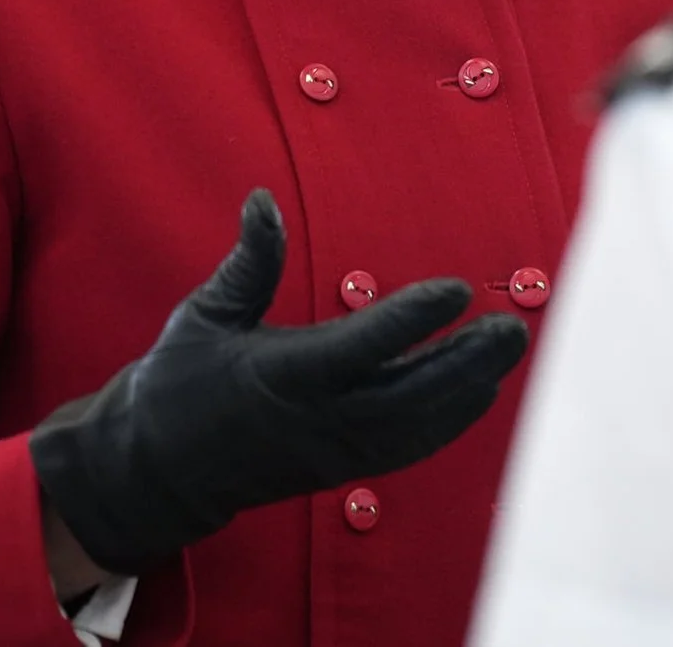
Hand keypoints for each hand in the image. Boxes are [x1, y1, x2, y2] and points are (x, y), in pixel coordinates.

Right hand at [29, 189, 530, 574]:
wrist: (159, 472)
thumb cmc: (180, 383)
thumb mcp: (206, 315)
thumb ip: (249, 263)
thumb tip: (263, 200)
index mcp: (283, 376)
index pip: (361, 346)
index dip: (413, 319)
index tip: (457, 289)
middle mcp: (319, 419)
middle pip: (410, 395)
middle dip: (466, 362)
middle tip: (513, 327)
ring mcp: (335, 449)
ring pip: (418, 425)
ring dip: (468, 389)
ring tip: (508, 350)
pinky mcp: (343, 467)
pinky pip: (408, 448)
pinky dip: (449, 421)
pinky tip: (478, 391)